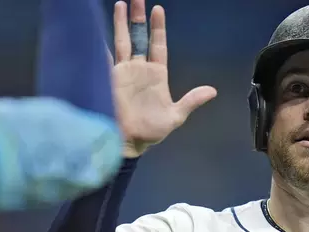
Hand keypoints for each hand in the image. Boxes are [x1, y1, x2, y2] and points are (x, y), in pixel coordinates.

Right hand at [111, 0, 216, 156]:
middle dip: (137, 18)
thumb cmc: (151, 130)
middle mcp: (139, 69)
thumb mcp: (176, 116)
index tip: (158, 9)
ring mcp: (123, 72)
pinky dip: (100, 43)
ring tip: (122, 4)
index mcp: (156, 75)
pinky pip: (105, 56)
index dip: (158, 28)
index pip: (157, 45)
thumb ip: (191, 101)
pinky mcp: (109, 78)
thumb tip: (213, 91)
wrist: (130, 142)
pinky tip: (95, 29)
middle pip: (138, 37)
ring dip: (121, 23)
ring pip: (122, 41)